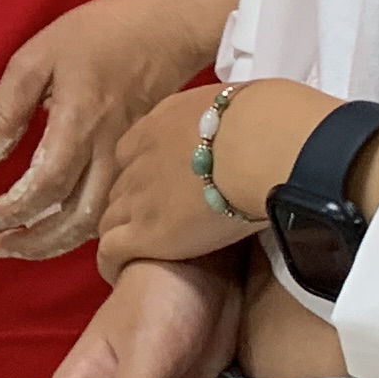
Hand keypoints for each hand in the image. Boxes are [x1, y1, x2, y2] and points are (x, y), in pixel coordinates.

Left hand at [0, 0, 216, 260]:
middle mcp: (112, 149)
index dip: (11, 211)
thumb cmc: (95, 36)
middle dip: (34, 243)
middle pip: (77, 219)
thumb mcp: (35, 59)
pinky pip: (114, 208)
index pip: (45, 185)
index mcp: (81, 122)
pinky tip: (57, 226)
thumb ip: (3, 112)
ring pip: (99, 222)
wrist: (164, 26)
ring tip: (19, 244)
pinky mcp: (143, 161)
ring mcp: (133, 158)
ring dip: (58, 243)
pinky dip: (83, 229)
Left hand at [96, 77, 336, 280]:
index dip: (142, 170)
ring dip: (123, 232)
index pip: (131, 151)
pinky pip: (111, 251)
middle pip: (122, 186)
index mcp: (158, 124)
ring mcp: (138, 198)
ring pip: (111, 218)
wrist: (264, 148)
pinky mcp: (145, 234)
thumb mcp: (235, 105)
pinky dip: (112, 262)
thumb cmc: (267, 120)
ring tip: (141, 251)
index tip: (161, 184)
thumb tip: (240, 128)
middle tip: (159, 221)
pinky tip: (121, 272)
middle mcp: (139, 160)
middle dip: (134, 202)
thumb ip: (222, 122)